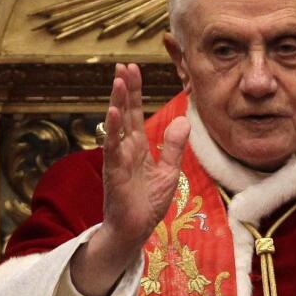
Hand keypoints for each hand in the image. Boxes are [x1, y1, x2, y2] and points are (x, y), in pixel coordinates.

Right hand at [69, 63, 188, 295]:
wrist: (135, 230)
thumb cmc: (148, 203)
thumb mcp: (169, 171)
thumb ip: (173, 146)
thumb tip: (183, 120)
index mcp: (138, 147)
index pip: (135, 113)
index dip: (135, 91)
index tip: (133, 69)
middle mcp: (126, 149)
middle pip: (125, 112)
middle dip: (124, 89)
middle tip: (122, 65)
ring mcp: (118, 159)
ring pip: (117, 126)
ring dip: (117, 102)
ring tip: (117, 80)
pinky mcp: (115, 173)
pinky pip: (113, 148)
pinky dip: (112, 130)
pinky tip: (112, 112)